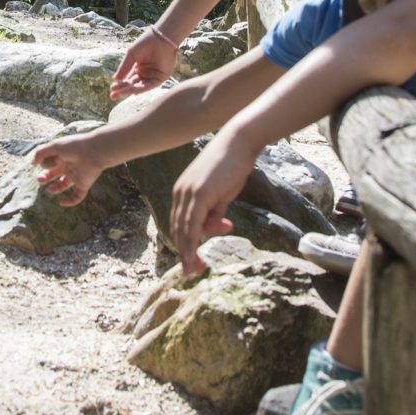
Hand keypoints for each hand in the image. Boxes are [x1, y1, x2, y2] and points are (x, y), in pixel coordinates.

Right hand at [32, 134, 105, 206]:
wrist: (93, 152)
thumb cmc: (74, 146)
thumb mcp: (54, 146)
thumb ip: (41, 152)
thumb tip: (32, 163)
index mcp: (62, 156)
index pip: (49, 162)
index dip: (43, 164)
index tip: (39, 164)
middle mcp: (68, 166)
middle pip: (54, 174)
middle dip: (45, 177)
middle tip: (40, 179)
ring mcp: (76, 175)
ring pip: (64, 185)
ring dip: (55, 189)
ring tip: (49, 189)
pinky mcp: (83, 184)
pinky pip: (77, 196)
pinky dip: (70, 202)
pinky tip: (61, 202)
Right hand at [109, 27, 177, 99]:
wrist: (160, 37)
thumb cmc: (145, 43)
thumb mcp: (131, 55)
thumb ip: (124, 67)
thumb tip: (115, 79)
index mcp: (138, 68)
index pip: (128, 79)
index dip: (120, 85)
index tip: (111, 89)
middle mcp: (145, 73)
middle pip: (132, 84)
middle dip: (123, 90)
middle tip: (112, 96)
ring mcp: (153, 76)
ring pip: (140, 86)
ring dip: (130, 90)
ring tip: (120, 93)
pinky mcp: (161, 77)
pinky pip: (150, 85)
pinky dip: (142, 89)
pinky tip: (133, 91)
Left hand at [170, 130, 256, 273]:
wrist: (238, 143)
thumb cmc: (231, 166)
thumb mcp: (221, 194)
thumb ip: (214, 212)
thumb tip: (212, 229)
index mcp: (183, 191)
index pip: (179, 223)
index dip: (184, 244)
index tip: (193, 260)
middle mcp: (181, 192)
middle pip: (177, 229)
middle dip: (185, 252)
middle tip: (193, 271)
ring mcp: (188, 192)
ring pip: (183, 229)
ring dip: (188, 251)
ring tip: (196, 268)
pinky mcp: (199, 193)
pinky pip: (192, 223)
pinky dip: (192, 241)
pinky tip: (196, 255)